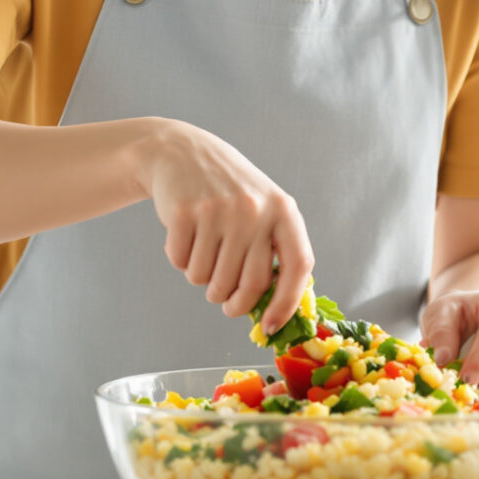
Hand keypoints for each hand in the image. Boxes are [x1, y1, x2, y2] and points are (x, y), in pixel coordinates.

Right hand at [132, 119, 313, 332]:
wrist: (182, 152)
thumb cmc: (228, 193)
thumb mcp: (262, 210)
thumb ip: (272, 252)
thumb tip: (274, 312)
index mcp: (283, 211)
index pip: (297, 266)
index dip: (286, 303)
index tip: (270, 326)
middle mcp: (255, 210)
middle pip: (248, 285)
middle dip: (232, 303)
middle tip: (223, 301)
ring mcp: (219, 210)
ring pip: (209, 280)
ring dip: (202, 279)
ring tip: (203, 253)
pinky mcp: (184, 212)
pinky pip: (182, 263)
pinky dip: (180, 260)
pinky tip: (185, 235)